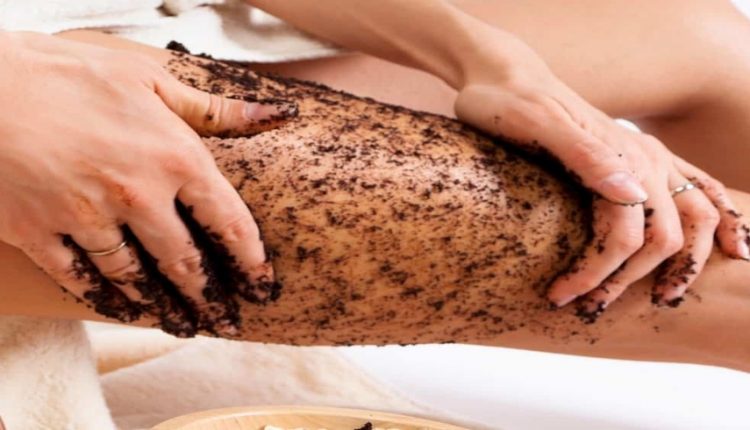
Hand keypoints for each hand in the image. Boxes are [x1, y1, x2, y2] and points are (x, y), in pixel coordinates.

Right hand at [0, 32, 293, 335]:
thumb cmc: (67, 71)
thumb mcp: (149, 76)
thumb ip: (214, 106)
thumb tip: (275, 115)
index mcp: (174, 157)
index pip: (229, 223)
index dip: (251, 262)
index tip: (262, 287)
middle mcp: (138, 196)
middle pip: (186, 263)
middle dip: (210, 299)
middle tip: (226, 323)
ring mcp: (86, 219)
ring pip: (136, 278)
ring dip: (164, 307)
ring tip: (184, 326)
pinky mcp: (39, 232)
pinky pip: (80, 278)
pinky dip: (105, 298)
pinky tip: (122, 311)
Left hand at [454, 33, 748, 318]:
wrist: (505, 75)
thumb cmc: (505, 103)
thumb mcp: (534, 125)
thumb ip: (584, 156)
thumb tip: (632, 195)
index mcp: (619, 157)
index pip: (623, 238)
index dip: (595, 275)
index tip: (558, 298)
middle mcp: (642, 158)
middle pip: (659, 239)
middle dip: (628, 282)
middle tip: (590, 308)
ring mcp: (646, 156)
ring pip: (691, 218)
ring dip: (682, 263)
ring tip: (664, 298)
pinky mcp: (639, 157)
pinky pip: (695, 188)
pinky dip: (717, 218)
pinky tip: (729, 245)